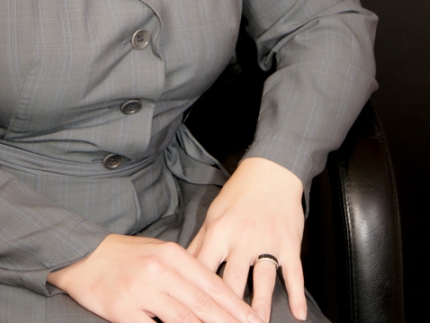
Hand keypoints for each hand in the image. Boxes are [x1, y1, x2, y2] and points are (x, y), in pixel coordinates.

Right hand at [47, 232, 263, 322]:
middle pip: (203, 305)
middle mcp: (160, 270)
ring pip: (184, 320)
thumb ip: (186, 271)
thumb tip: (215, 296)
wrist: (83, 255)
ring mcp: (142, 290)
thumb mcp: (159, 253)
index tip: (255, 322)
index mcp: (172, 254)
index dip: (236, 307)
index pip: (212, 284)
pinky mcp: (123, 310)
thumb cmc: (126, 256)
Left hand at [187, 157, 306, 322]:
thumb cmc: (238, 196)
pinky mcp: (289, 244)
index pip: (203, 269)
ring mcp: (267, 242)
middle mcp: (242, 238)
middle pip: (232, 280)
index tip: (193, 312)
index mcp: (218, 232)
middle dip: (227, 308)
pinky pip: (294, 272)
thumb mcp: (213, 215)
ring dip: (260, 305)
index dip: (197, 293)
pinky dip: (297, 294)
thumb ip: (199, 244)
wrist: (269, 172)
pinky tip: (297, 312)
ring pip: (263, 280)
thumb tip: (183, 271)